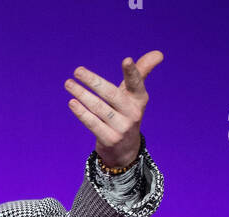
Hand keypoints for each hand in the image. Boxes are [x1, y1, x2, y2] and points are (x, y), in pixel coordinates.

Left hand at [65, 52, 163, 168]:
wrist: (125, 151)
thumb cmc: (126, 114)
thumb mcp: (134, 96)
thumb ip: (141, 73)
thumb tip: (159, 53)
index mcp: (139, 100)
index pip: (136, 84)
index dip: (132, 72)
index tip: (126, 60)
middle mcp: (133, 114)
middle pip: (111, 94)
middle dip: (93, 81)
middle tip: (77, 70)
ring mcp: (121, 128)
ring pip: (99, 108)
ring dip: (82, 95)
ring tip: (69, 84)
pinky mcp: (110, 140)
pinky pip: (93, 123)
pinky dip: (82, 113)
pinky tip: (72, 102)